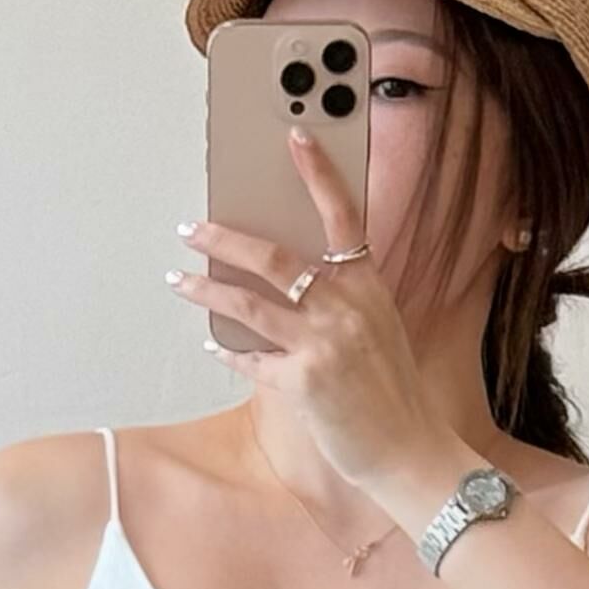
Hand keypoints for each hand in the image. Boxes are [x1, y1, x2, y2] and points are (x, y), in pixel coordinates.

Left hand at [171, 121, 451, 512]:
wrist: (409, 451)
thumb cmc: (393, 394)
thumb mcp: (380, 331)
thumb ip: (342, 301)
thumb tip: (288, 282)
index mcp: (368, 286)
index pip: (343, 216)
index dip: (319, 173)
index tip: (296, 136)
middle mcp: (346, 308)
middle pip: (273, 257)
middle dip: (224, 239)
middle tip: (192, 228)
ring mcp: (324, 345)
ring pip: (249, 303)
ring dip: (206, 289)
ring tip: (179, 278)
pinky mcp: (303, 383)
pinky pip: (253, 360)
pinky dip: (229, 352)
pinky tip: (212, 343)